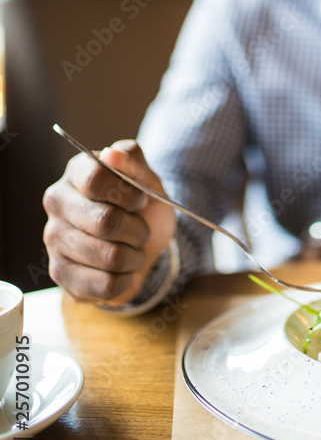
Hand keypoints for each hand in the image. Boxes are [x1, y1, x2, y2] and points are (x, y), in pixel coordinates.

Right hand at [43, 140, 175, 305]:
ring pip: (109, 257)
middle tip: (140, 229)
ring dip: (135, 256)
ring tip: (133, 248)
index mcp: (76, 173)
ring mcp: (54, 240)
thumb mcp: (146, 178)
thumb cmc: (142, 206)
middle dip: (137, 229)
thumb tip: (112, 154)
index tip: (140, 200)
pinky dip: (126, 279)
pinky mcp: (60, 274)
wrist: (144, 242)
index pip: (97, 180)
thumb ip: (132, 160)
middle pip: (105, 222)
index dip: (129, 194)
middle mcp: (57, 204)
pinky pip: (105, 285)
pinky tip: (122, 270)